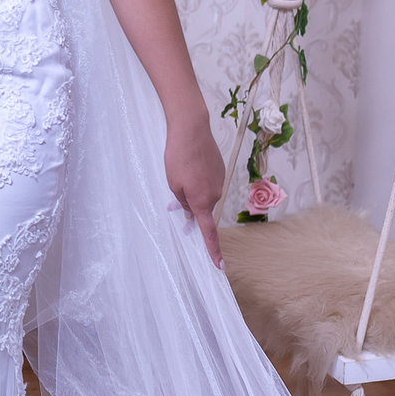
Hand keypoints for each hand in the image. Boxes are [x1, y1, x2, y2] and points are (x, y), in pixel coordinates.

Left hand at [164, 112, 224, 267]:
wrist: (192, 130)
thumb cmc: (178, 157)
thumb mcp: (173, 184)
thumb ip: (183, 202)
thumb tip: (191, 213)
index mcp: (202, 202)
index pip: (209, 232)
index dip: (213, 250)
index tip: (219, 265)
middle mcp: (215, 194)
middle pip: (202, 208)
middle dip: (190, 203)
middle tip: (176, 184)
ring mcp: (219, 181)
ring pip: (205, 193)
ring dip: (194, 187)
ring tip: (182, 168)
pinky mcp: (221, 170)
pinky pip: (209, 181)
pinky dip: (200, 177)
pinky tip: (191, 163)